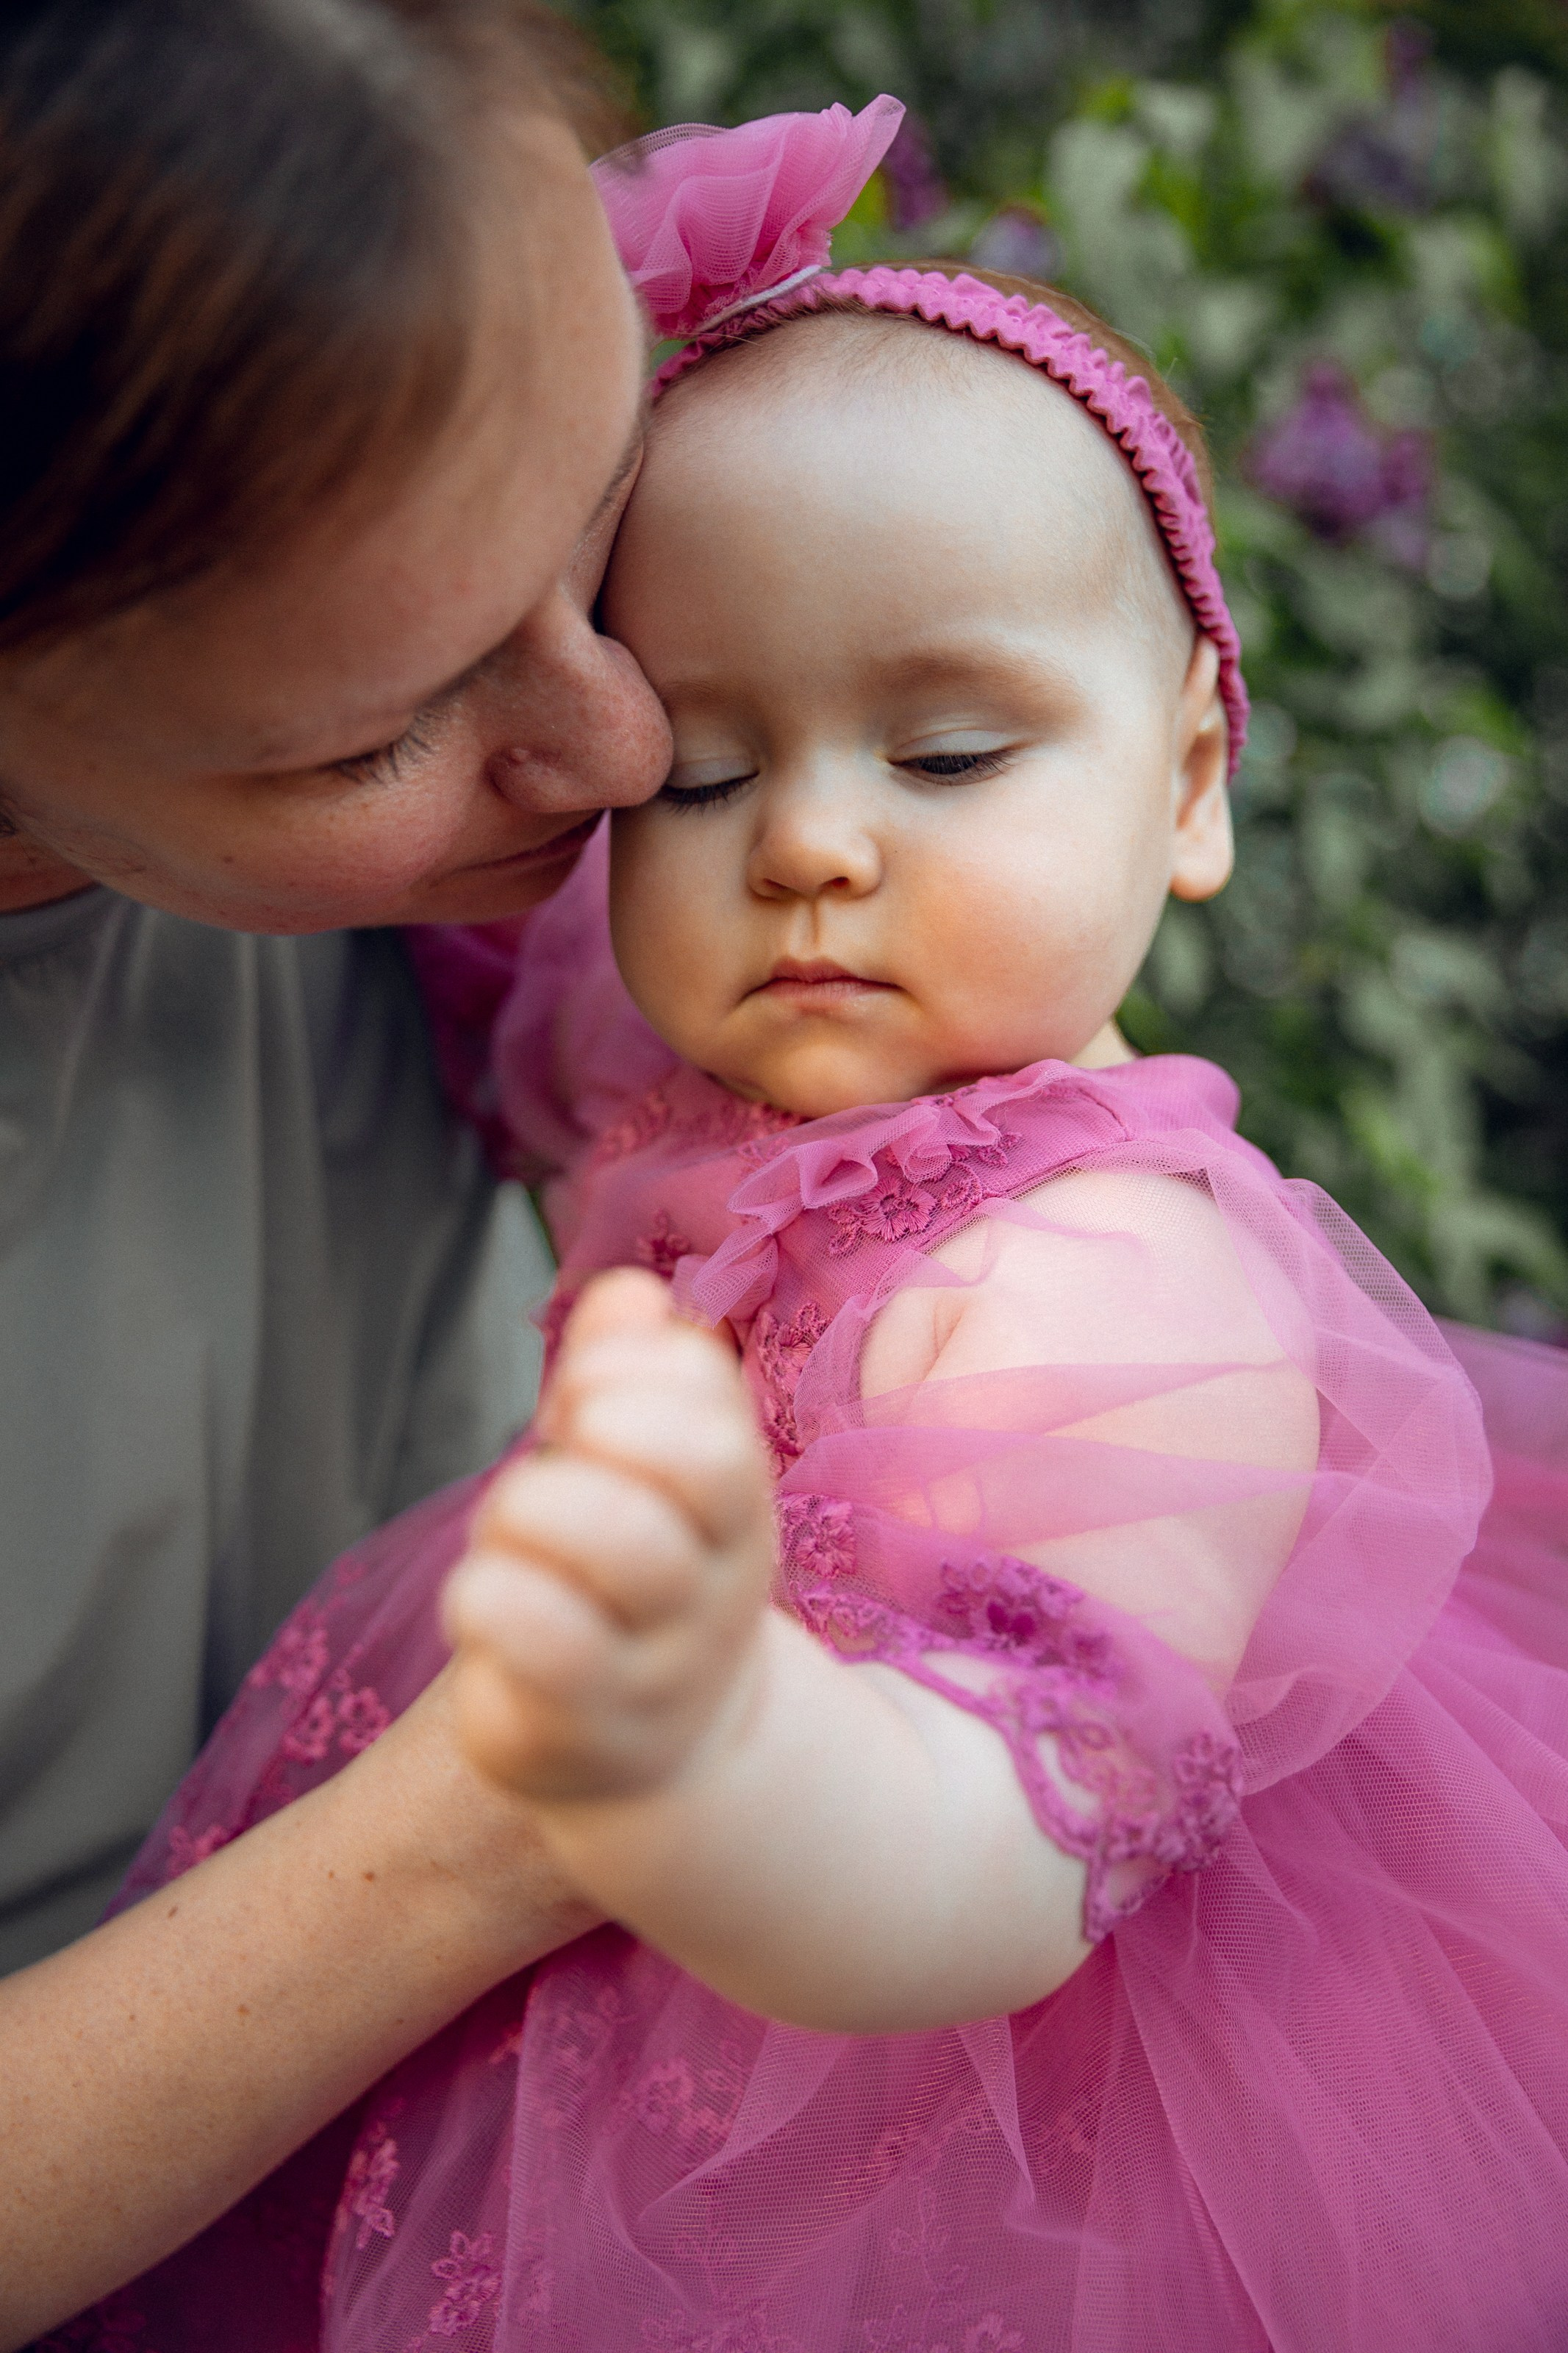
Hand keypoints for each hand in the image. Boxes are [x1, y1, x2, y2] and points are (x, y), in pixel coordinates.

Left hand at [442, 1269, 775, 1803]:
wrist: (654, 1754)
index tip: (579, 1393)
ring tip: (508, 1537)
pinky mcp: (583, 1732)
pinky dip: (490, 1594)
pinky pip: (542, 1642)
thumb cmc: (624, 1583)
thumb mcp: (640, 1474)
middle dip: (593, 1433)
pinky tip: (486, 1598)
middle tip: (550, 1462)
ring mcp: (658, 1669)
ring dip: (530, 1510)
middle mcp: (716, 1592)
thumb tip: (629, 1292)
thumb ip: (629, 1374)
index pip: (720, 1415)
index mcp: (735, 1513)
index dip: (635, 1372)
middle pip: (695, 1468)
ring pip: (618, 1543)